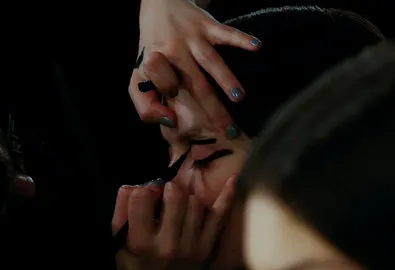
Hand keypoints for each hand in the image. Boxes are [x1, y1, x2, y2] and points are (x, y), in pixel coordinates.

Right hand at [111, 176, 235, 269]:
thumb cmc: (134, 267)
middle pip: (175, 196)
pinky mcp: (206, 249)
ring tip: (179, 208)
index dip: (142, 192)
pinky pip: (219, 217)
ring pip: (195, 203)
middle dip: (168, 190)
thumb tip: (133, 185)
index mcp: (140, 243)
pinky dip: (226, 197)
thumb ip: (122, 211)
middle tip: (164, 198)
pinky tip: (233, 179)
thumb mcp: (118, 242)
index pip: (141, 197)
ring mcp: (191, 248)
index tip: (144, 199)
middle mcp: (167, 246)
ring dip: (187, 199)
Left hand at [130, 0, 260, 129]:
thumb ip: (145, 104)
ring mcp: (192, 38)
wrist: (158, 5)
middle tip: (228, 131)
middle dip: (212, 108)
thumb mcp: (138, 77)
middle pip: (196, 84)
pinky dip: (241, 38)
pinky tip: (256, 46)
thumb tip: (169, 122)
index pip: (166, 86)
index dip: (174, 98)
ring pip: (211, 61)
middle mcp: (174, 51)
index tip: (184, 116)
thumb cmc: (153, 50)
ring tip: (239, 96)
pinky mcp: (207, 25)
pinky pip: (226, 32)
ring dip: (226, 78)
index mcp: (156, 65)